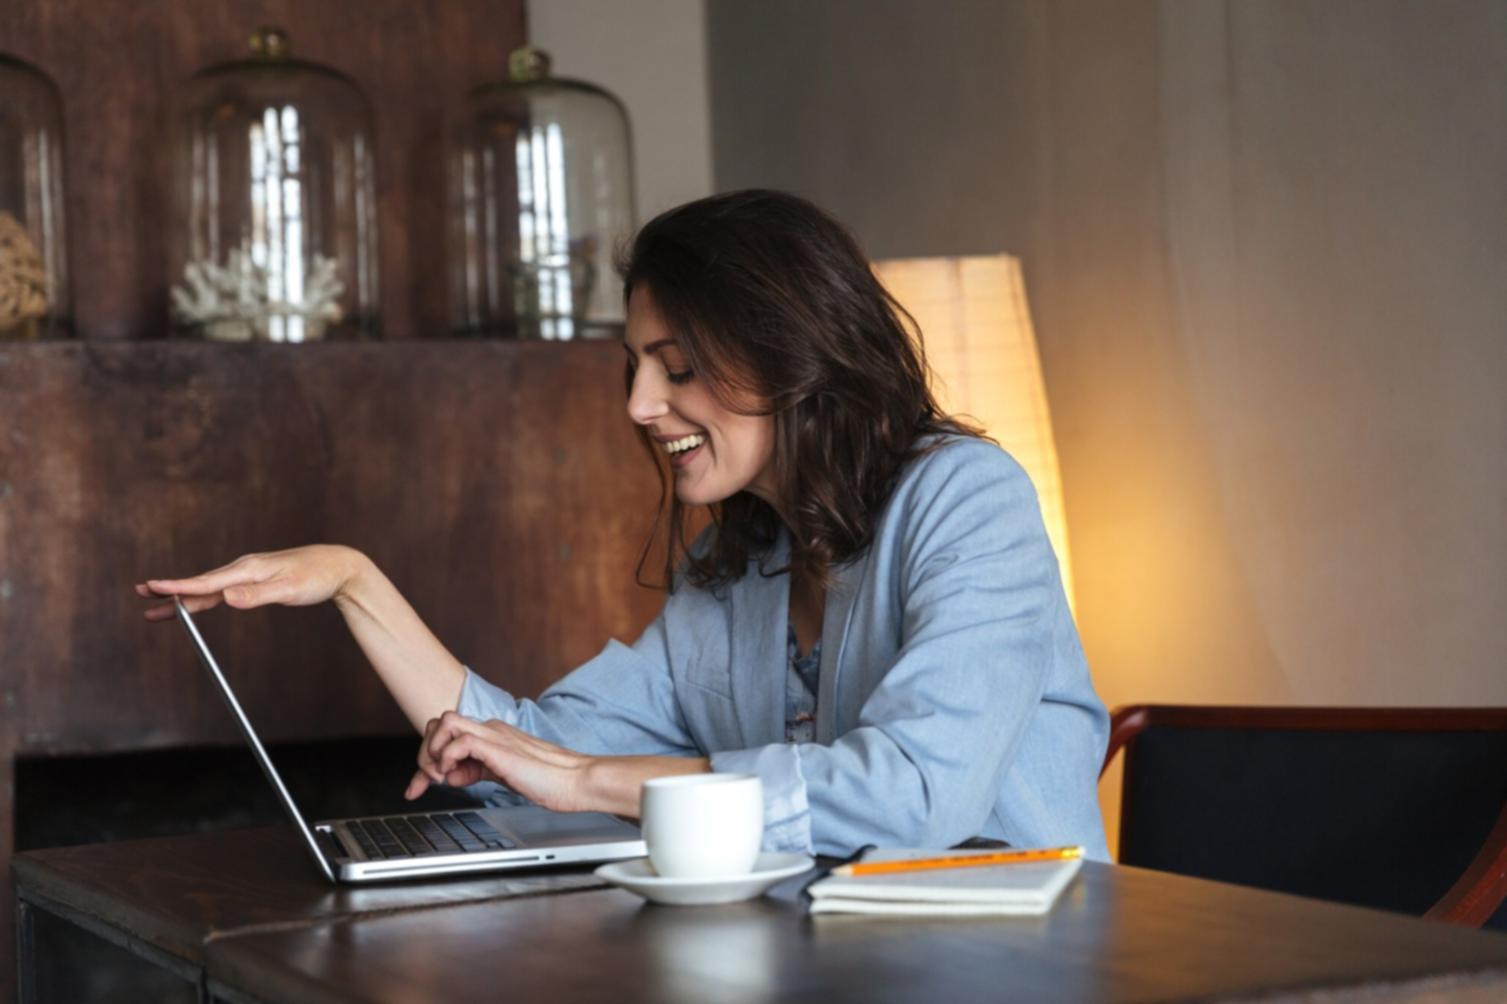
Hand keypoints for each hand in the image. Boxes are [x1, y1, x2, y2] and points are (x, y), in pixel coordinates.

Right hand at [135, 545, 368, 620]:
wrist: (340, 565)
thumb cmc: (317, 577)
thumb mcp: (289, 590)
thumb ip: (257, 596)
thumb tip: (226, 598)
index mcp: (248, 569)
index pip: (206, 581)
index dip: (177, 587)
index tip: (152, 588)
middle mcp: (244, 568)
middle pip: (200, 583)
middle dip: (170, 591)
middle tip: (140, 595)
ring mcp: (248, 573)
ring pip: (208, 587)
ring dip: (182, 596)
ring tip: (156, 606)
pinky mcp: (255, 579)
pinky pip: (222, 589)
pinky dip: (203, 596)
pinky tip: (193, 602)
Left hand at [406, 711, 590, 812]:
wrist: (575, 780)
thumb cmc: (548, 780)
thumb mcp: (502, 776)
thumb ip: (477, 771)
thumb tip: (454, 776)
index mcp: (492, 734)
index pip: (446, 734)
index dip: (424, 761)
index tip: (417, 788)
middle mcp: (490, 729)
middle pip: (439, 722)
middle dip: (424, 753)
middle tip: (431, 781)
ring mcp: (494, 734)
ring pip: (445, 722)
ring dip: (433, 751)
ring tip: (440, 775)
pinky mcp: (499, 747)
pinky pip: (459, 741)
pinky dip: (447, 758)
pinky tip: (454, 775)